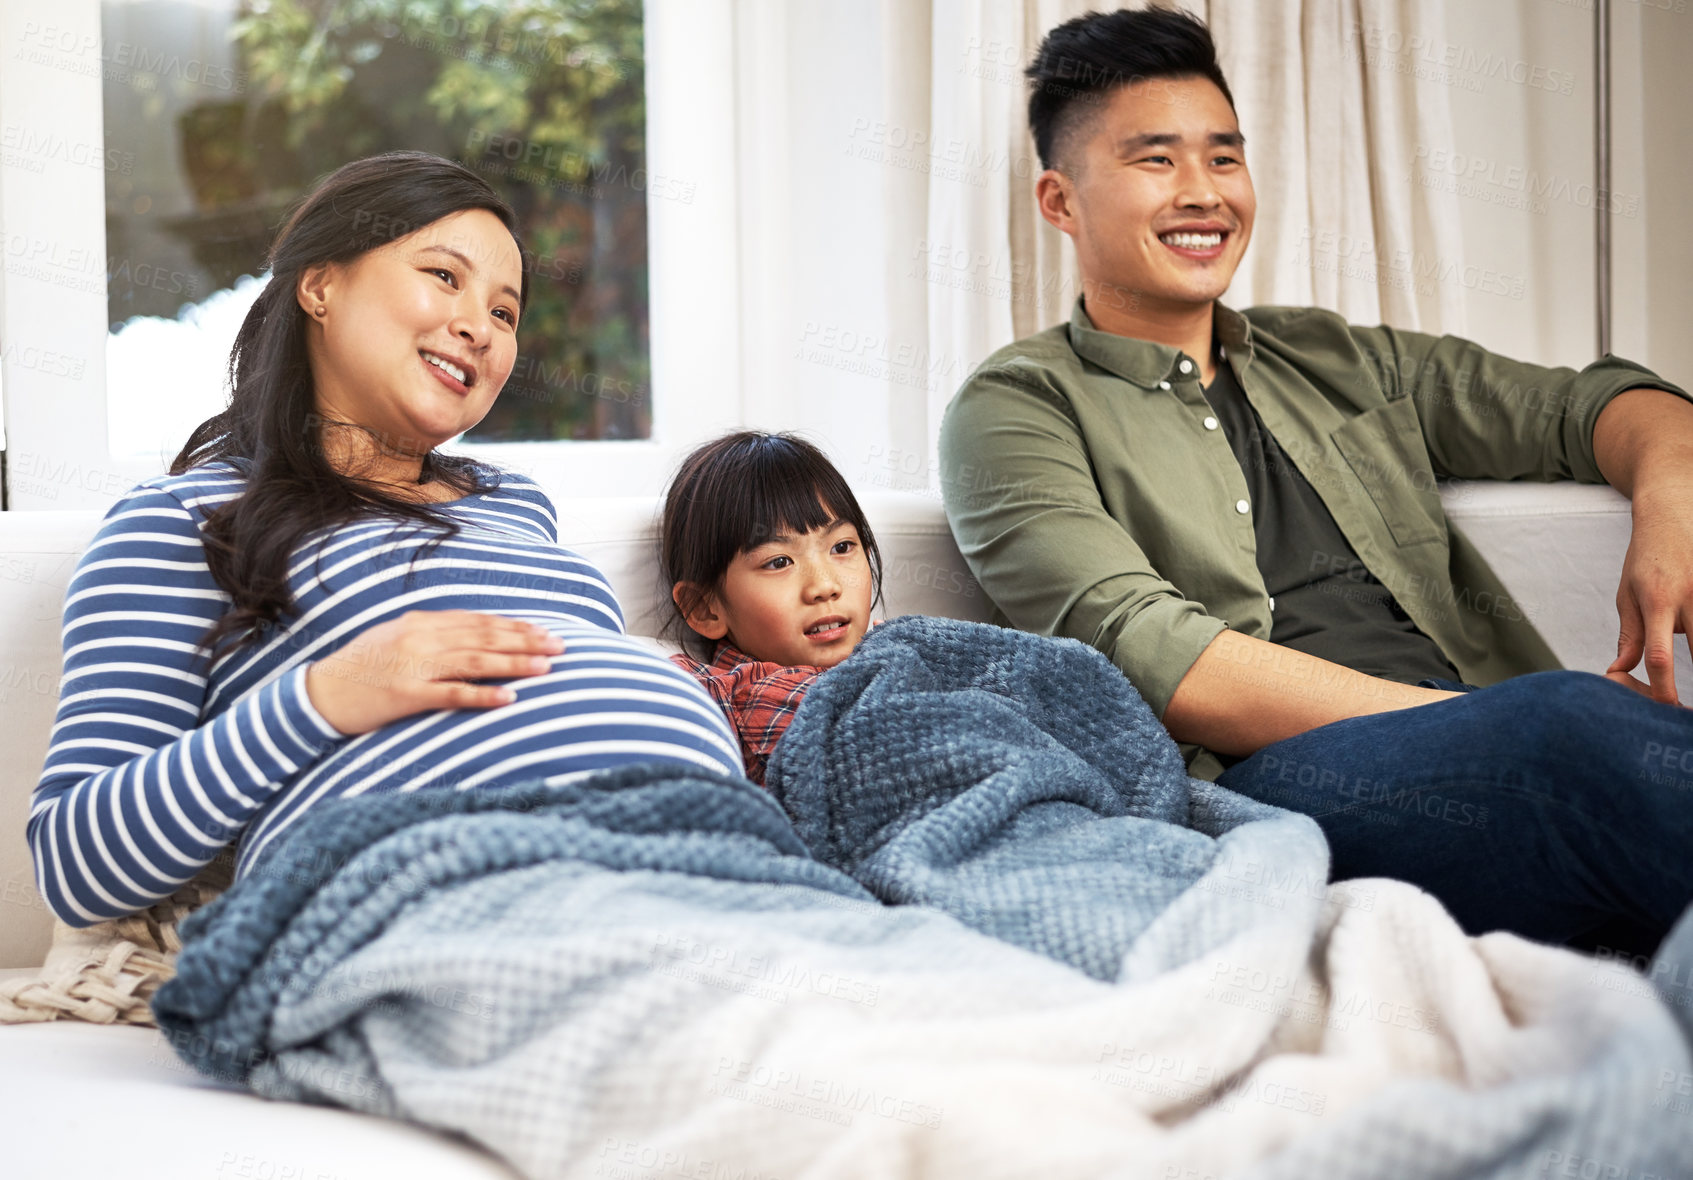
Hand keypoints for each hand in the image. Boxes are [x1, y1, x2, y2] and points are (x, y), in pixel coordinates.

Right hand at [305, 610, 564, 735]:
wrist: (319, 693)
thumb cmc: (362, 668)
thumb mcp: (397, 638)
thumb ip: (433, 634)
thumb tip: (474, 635)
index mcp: (420, 622)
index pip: (478, 622)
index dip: (514, 626)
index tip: (545, 631)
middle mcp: (421, 638)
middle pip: (484, 637)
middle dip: (526, 641)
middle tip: (560, 646)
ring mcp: (414, 666)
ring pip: (476, 661)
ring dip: (514, 663)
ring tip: (546, 667)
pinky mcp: (407, 695)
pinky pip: (452, 695)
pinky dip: (483, 695)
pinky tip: (508, 698)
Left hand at [1606, 477, 1692, 705]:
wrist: (1673, 513)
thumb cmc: (1646, 559)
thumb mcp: (1627, 594)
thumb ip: (1630, 636)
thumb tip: (1618, 671)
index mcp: (1658, 602)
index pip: (1660, 655)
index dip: (1664, 686)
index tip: (1668, 708)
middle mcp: (1691, 597)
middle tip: (1687, 712)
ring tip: (1689, 659)